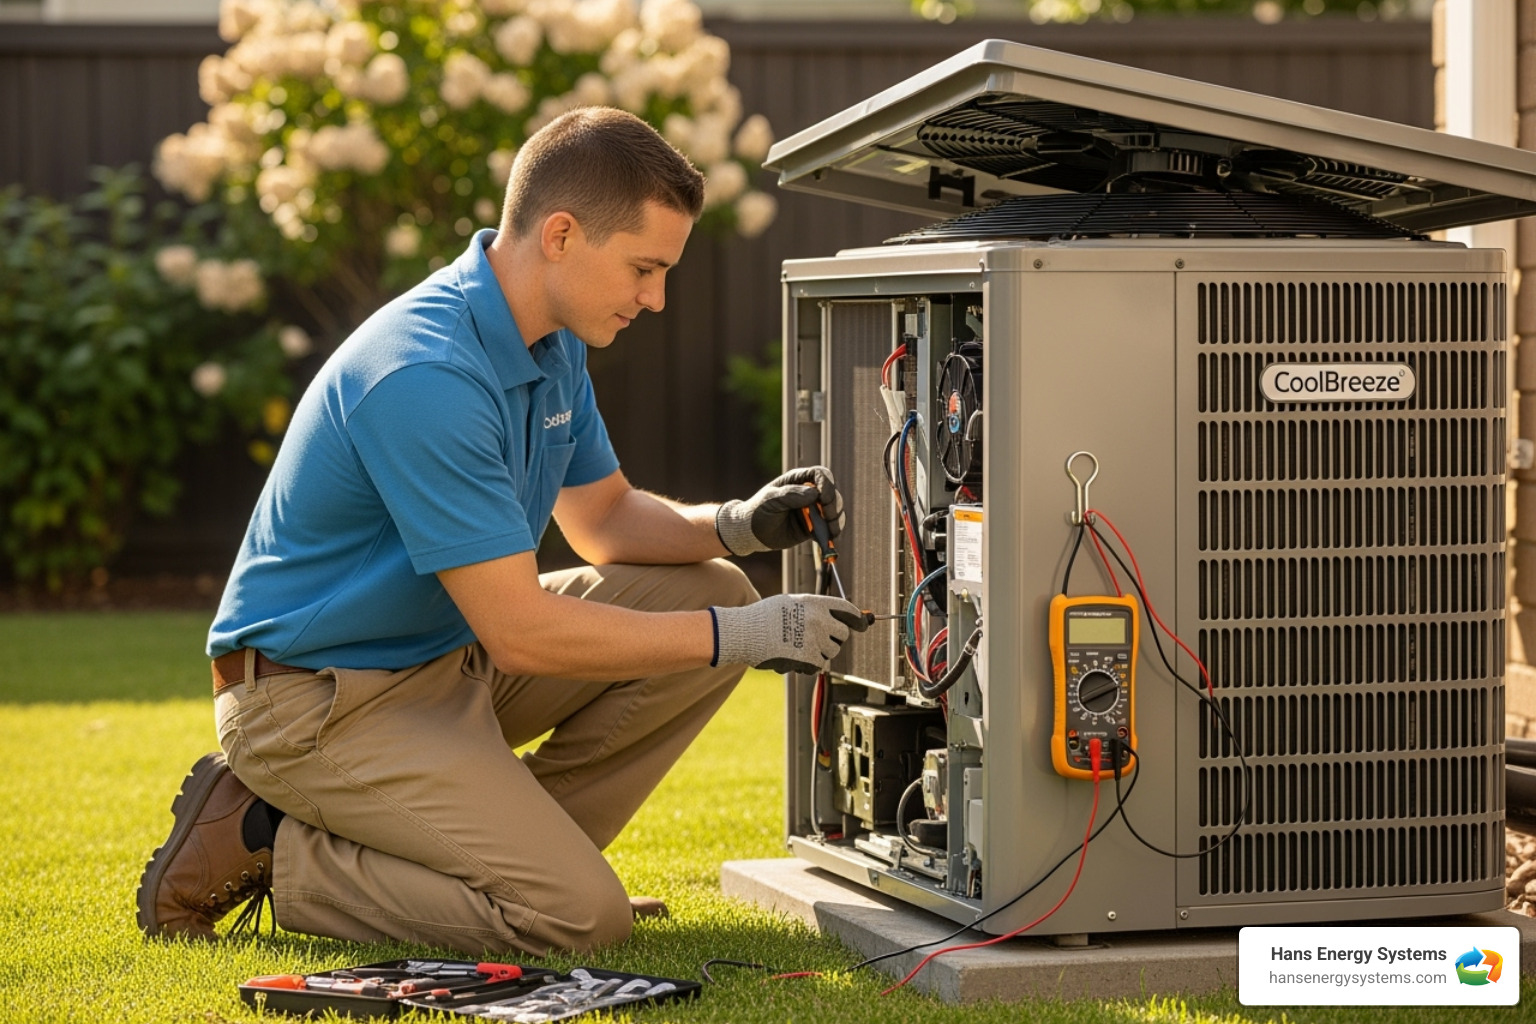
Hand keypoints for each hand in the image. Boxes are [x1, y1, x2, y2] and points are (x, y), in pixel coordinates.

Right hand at [711, 593, 869, 673]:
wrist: (743, 633)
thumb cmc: (763, 617)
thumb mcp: (790, 602)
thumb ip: (814, 609)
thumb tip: (836, 618)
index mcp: (814, 602)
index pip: (846, 609)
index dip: (856, 618)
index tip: (862, 623)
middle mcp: (818, 619)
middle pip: (843, 634)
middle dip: (834, 638)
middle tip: (817, 639)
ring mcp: (815, 639)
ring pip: (832, 651)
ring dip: (820, 652)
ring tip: (798, 646)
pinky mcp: (809, 658)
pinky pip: (820, 665)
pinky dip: (810, 665)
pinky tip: (794, 657)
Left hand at [714, 466, 844, 556]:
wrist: (751, 533)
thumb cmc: (758, 511)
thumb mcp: (771, 500)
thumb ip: (791, 495)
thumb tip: (814, 494)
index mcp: (798, 480)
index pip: (821, 475)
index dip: (827, 484)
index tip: (824, 498)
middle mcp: (809, 493)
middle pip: (832, 493)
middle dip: (833, 505)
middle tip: (827, 517)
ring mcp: (813, 510)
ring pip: (834, 511)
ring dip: (836, 520)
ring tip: (830, 531)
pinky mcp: (814, 526)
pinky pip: (830, 527)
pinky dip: (832, 532)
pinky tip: (827, 538)